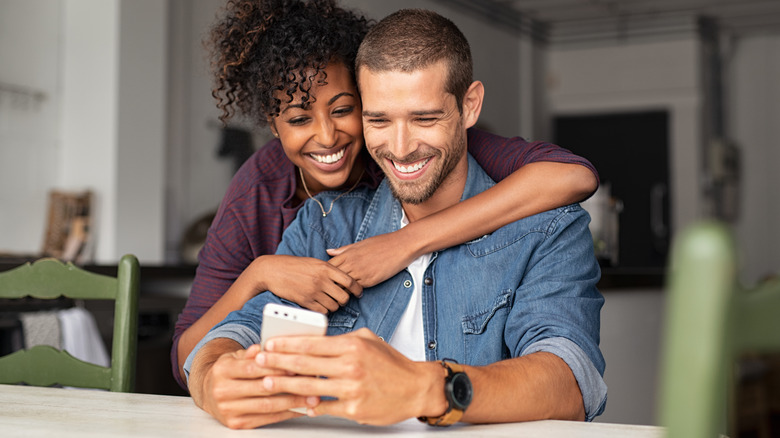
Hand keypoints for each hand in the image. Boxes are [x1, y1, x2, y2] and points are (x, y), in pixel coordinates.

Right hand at [194, 342, 319, 428]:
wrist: (208, 392)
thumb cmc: (229, 372)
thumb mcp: (236, 356)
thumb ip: (252, 352)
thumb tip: (266, 347)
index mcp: (223, 370)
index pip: (253, 368)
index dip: (276, 367)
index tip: (297, 366)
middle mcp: (222, 391)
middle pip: (262, 388)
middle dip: (289, 385)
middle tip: (311, 382)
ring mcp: (228, 410)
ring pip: (267, 406)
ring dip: (293, 402)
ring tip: (312, 398)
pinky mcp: (235, 423)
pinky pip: (266, 419)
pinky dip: (286, 414)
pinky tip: (300, 409)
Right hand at [248, 255, 361, 312]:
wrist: (273, 270)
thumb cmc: (294, 265)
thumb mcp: (314, 262)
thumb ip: (329, 270)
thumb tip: (344, 279)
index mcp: (326, 268)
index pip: (350, 281)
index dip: (357, 289)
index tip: (358, 293)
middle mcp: (322, 280)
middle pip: (344, 297)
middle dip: (344, 300)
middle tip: (340, 299)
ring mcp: (313, 291)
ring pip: (334, 306)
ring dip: (334, 306)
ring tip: (328, 301)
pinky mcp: (305, 301)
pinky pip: (322, 311)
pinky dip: (323, 310)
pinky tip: (320, 306)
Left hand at [255, 328, 446, 424]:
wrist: (416, 388)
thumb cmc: (392, 363)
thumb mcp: (368, 340)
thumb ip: (342, 340)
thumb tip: (315, 341)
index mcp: (352, 346)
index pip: (311, 343)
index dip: (286, 344)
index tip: (269, 344)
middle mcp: (351, 366)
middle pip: (305, 364)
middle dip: (277, 362)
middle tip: (259, 361)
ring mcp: (352, 389)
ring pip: (310, 387)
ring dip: (285, 385)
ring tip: (268, 382)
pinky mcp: (354, 410)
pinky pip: (324, 408)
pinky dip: (308, 405)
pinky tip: (294, 403)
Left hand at [327, 231, 417, 287]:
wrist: (400, 246)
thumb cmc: (381, 243)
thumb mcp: (360, 244)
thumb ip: (343, 250)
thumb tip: (328, 251)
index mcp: (348, 253)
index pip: (328, 266)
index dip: (325, 273)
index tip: (324, 278)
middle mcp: (352, 264)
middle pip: (333, 278)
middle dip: (329, 284)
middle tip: (327, 290)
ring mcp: (360, 273)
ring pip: (343, 286)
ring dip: (340, 290)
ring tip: (338, 294)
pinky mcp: (370, 280)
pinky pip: (356, 289)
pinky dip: (352, 292)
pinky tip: (352, 293)